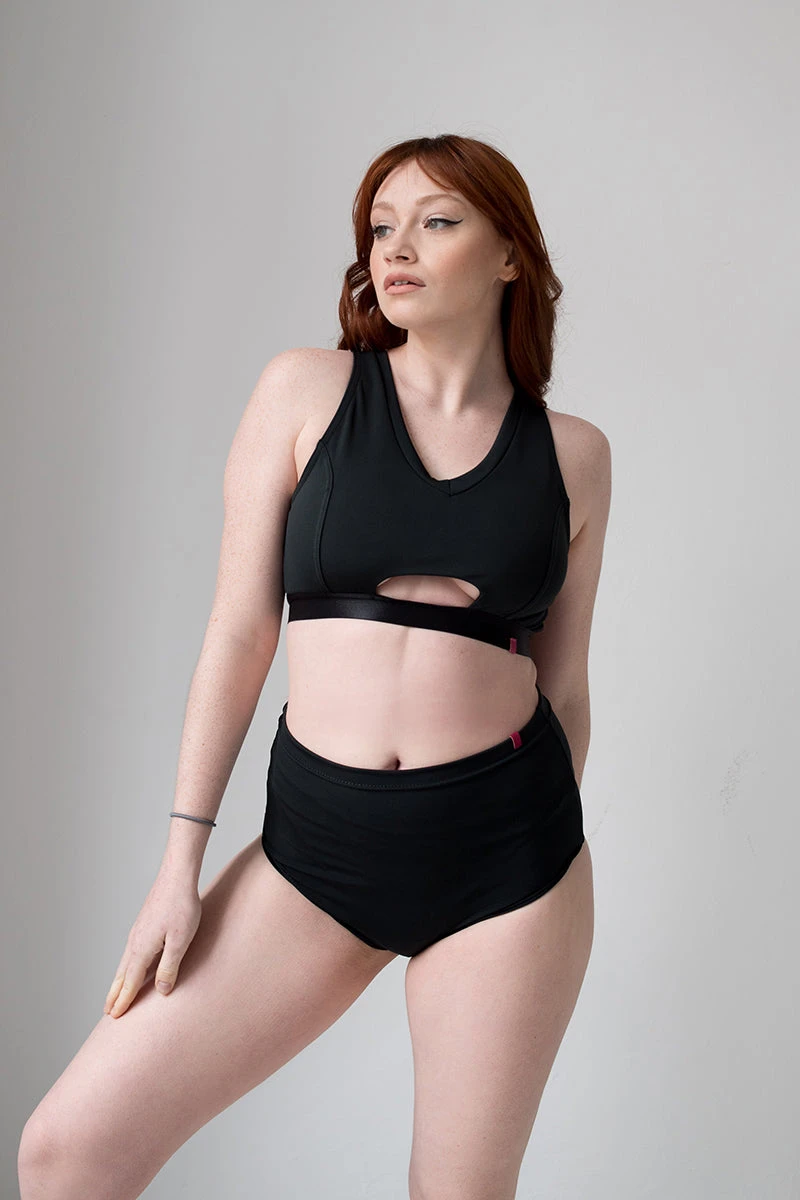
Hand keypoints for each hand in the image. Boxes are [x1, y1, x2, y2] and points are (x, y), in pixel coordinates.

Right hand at [103, 871, 201, 1017]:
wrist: (177, 877)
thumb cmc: (182, 907)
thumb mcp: (180, 941)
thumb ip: (170, 967)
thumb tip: (161, 991)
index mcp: (142, 949)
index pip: (131, 982)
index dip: (123, 1001)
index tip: (114, 1017)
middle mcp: (135, 942)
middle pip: (121, 975)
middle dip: (115, 994)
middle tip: (107, 1012)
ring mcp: (137, 932)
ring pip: (124, 963)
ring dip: (118, 981)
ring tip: (114, 993)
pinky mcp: (143, 925)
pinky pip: (130, 953)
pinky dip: (126, 967)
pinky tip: (131, 966)